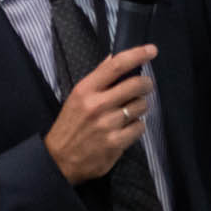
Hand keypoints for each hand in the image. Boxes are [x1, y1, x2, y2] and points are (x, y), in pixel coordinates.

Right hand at [43, 45, 156, 183]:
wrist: (58, 159)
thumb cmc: (70, 125)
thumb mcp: (77, 96)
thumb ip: (97, 78)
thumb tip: (114, 57)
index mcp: (86, 89)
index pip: (116, 65)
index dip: (137, 55)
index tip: (152, 50)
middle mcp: (97, 105)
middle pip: (135, 84)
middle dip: (146, 83)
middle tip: (145, 85)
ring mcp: (107, 124)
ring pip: (141, 106)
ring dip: (141, 106)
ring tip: (130, 110)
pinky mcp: (115, 143)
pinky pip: (140, 127)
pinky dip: (137, 126)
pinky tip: (127, 128)